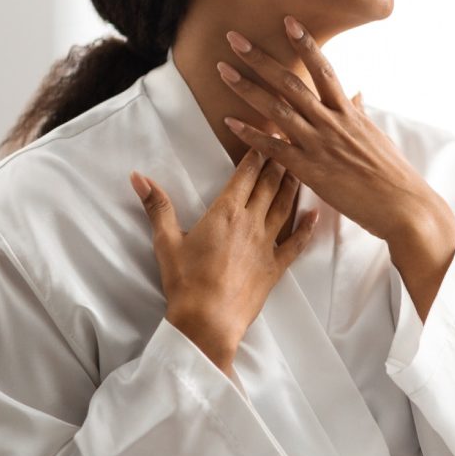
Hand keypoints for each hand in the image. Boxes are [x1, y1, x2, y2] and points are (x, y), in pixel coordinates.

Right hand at [129, 149, 318, 374]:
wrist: (208, 322)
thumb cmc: (186, 283)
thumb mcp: (166, 242)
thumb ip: (157, 206)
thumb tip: (138, 177)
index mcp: (226, 212)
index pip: (246, 174)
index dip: (257, 151)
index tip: (267, 133)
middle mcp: (251, 222)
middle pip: (270, 183)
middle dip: (280, 159)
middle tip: (291, 140)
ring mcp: (267, 243)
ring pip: (285, 205)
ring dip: (294, 183)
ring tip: (302, 165)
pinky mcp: (276, 265)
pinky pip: (297, 241)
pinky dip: (308, 227)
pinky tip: (316, 213)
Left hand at [217, 17, 454, 250]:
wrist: (401, 204)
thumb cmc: (392, 173)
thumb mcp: (376, 136)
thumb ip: (359, 114)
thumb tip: (357, 94)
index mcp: (349, 113)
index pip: (324, 70)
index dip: (305, 44)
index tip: (288, 21)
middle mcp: (332, 122)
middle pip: (291, 83)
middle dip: (261, 59)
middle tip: (236, 39)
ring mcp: (320, 144)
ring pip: (277, 109)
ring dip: (248, 88)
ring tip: (224, 70)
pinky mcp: (310, 170)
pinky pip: (274, 148)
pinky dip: (251, 134)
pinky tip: (229, 120)